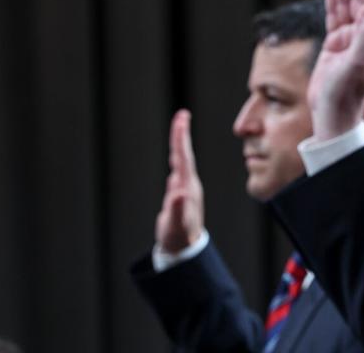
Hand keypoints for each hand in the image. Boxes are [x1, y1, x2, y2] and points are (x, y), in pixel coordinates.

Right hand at [154, 110, 203, 253]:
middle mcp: (188, 184)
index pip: (183, 157)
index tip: (182, 118)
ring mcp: (184, 188)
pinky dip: (176, 159)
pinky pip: (178, 170)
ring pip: (181, 161)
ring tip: (180, 127)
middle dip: (181, 135)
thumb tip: (177, 193)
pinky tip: (176, 156)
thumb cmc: (179, 238)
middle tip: (182, 115)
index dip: (181, 138)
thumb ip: (177, 210)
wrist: (184, 249)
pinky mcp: (180, 194)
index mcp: (187, 187)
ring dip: (180, 144)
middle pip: (183, 155)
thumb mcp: (176, 225)